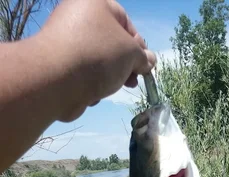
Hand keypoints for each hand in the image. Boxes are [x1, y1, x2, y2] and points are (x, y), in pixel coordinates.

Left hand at [39, 0, 155, 120]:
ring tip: (113, 87)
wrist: (56, 79)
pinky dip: (90, 83)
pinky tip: (94, 93)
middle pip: (109, 42)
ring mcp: (64, 40)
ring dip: (109, 77)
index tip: (144, 65)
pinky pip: (82, 73)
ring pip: (96, 60)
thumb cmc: (98, 56)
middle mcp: (76, 16)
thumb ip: (143, 57)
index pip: (124, 21)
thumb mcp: (131, 53)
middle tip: (132, 81)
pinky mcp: (57, 64)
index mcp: (94, 3)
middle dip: (124, 65)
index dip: (138, 45)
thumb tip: (150, 61)